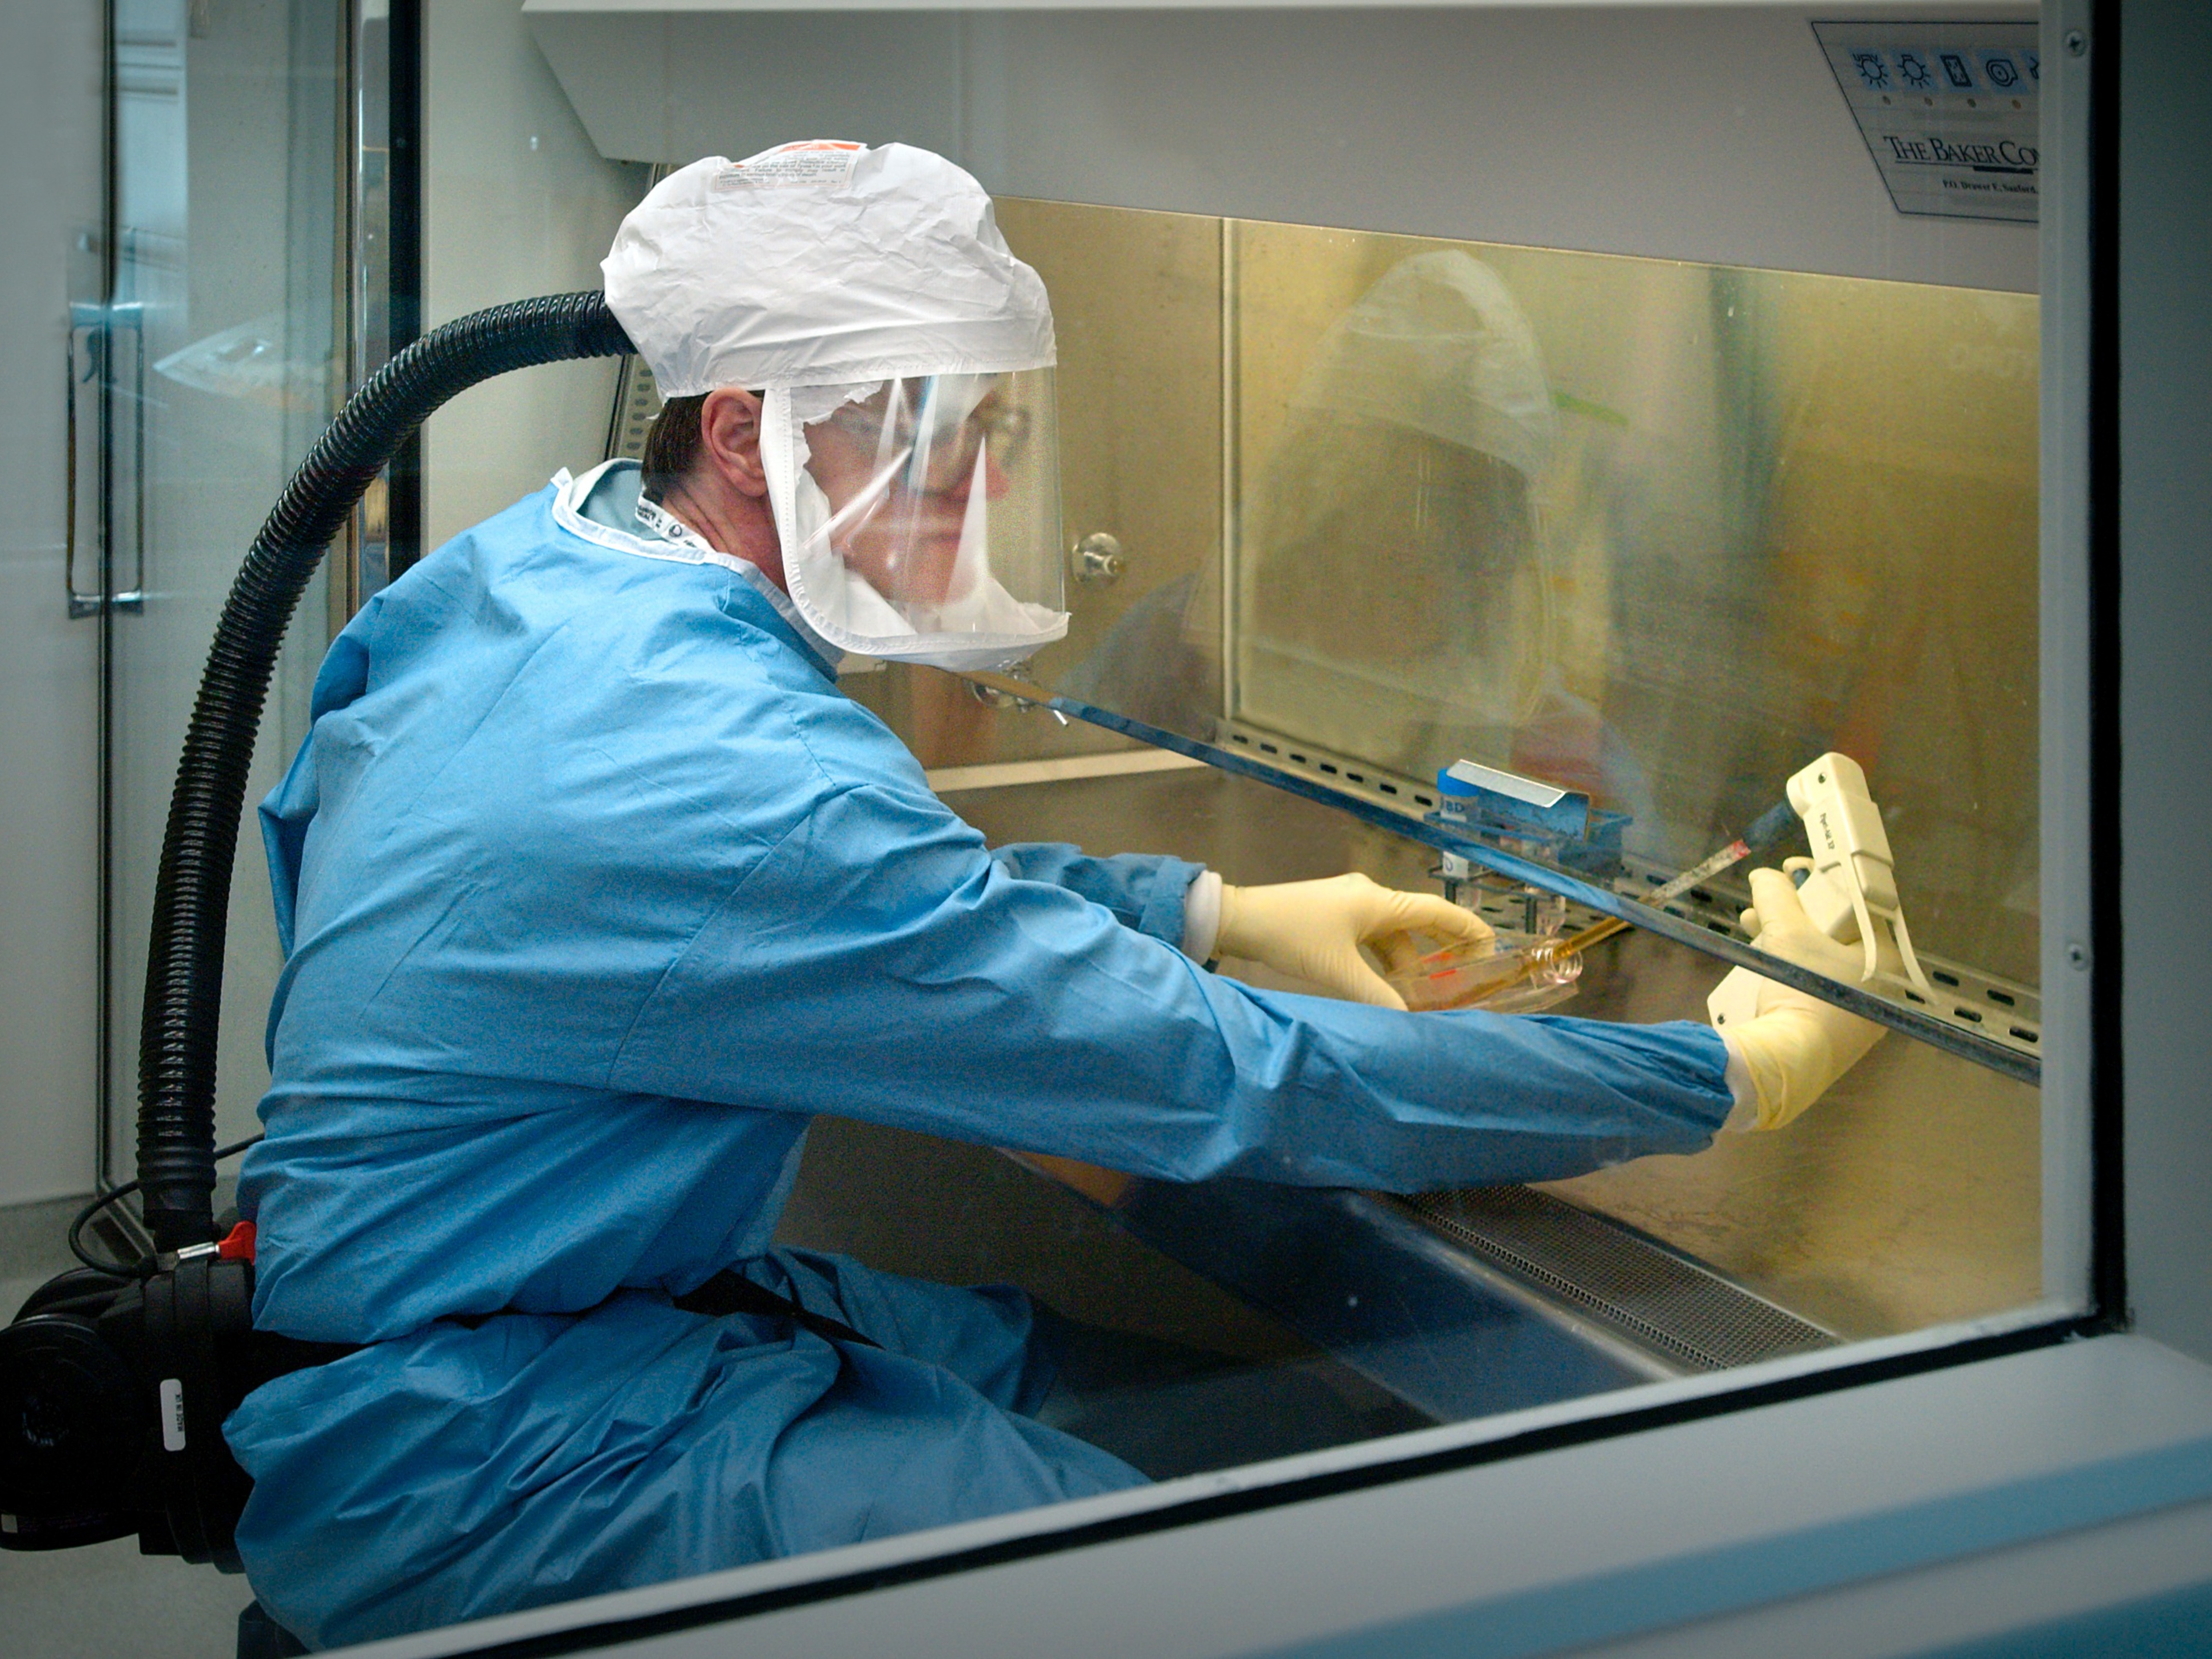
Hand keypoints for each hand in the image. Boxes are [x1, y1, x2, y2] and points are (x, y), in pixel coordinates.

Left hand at [1215, 873, 1492, 1008]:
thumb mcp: (1337, 970)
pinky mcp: (1336, 915)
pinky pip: (1373, 937)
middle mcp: (1371, 896)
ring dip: (1408, 962)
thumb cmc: (1292, 935)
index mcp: (1378, 901)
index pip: (1438, 912)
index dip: (1469, 929)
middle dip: (1440, 952)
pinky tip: (1387, 984)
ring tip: (1422, 995)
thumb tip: (1408, 1020)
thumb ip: (1376, 995)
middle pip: (1420, 923)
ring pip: (1394, 934)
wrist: (1241, 918)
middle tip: (1460, 982)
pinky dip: (1385, 959)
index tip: (1491, 951)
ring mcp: (1352, 904)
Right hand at [1721, 868, 1885, 1129]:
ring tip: (1753, 920)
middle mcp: (1879, 986)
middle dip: (1796, 908)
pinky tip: (1763, 953)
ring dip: (1786, 933)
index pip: (1859, 904)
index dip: (1823, 879)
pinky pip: (1815, 983)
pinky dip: (1791, 964)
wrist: (1787, 1062)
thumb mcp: (1786, 934)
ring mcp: (1859, 1011)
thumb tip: (1764, 876)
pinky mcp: (1834, 1030)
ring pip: (1821, 957)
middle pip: (1836, 930)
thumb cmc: (1802, 992)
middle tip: (1769, 894)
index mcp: (1885, 959)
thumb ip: (1776, 896)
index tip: (1794, 869)